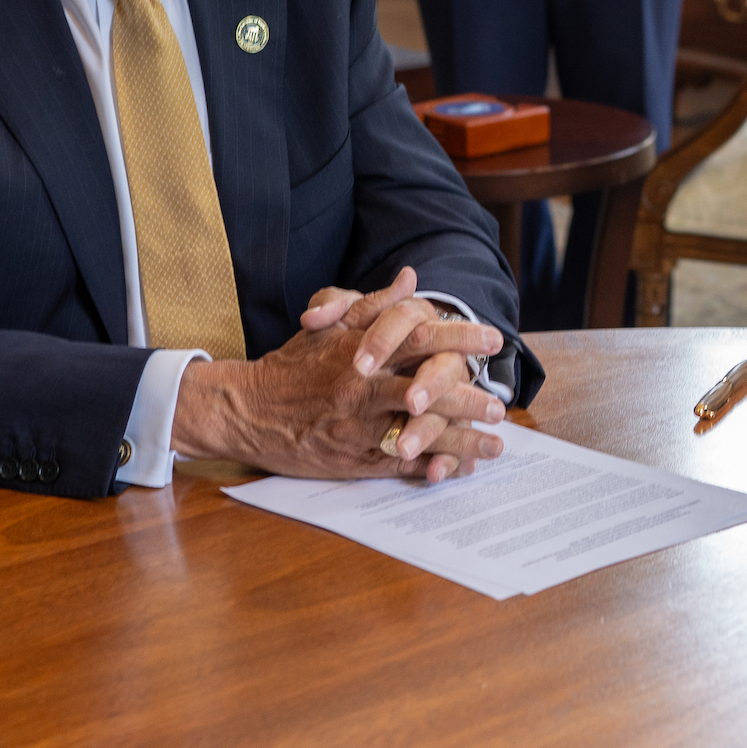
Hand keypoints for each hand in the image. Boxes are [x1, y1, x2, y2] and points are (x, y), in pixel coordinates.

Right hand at [177, 269, 506, 481]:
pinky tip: (456, 469)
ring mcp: (359, 427)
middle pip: (427, 390)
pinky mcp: (352, 459)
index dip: (458, 338)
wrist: (246, 410)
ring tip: (493, 445)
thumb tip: (410, 278)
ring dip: (460, 441)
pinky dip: (430, 468)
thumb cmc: (291, 366)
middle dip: (468, 397)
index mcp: (361, 351)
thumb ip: (374, 303)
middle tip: (499, 404)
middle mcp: (363, 388)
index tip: (493, 340)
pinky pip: (398, 464)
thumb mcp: (328, 324)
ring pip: (418, 433)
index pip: (418, 339)